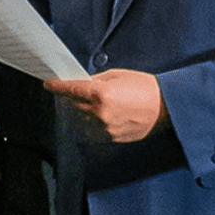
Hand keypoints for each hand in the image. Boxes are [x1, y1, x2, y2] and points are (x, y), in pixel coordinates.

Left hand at [44, 69, 166, 141]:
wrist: (165, 108)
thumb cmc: (144, 88)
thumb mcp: (118, 75)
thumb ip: (96, 80)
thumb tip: (82, 84)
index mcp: (102, 94)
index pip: (72, 90)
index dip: (58, 86)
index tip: (49, 84)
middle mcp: (100, 113)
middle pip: (75, 104)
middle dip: (77, 97)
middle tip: (88, 91)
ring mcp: (105, 128)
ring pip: (83, 119)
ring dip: (86, 111)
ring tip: (104, 104)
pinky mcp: (111, 138)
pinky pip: (93, 130)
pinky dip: (94, 122)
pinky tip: (107, 115)